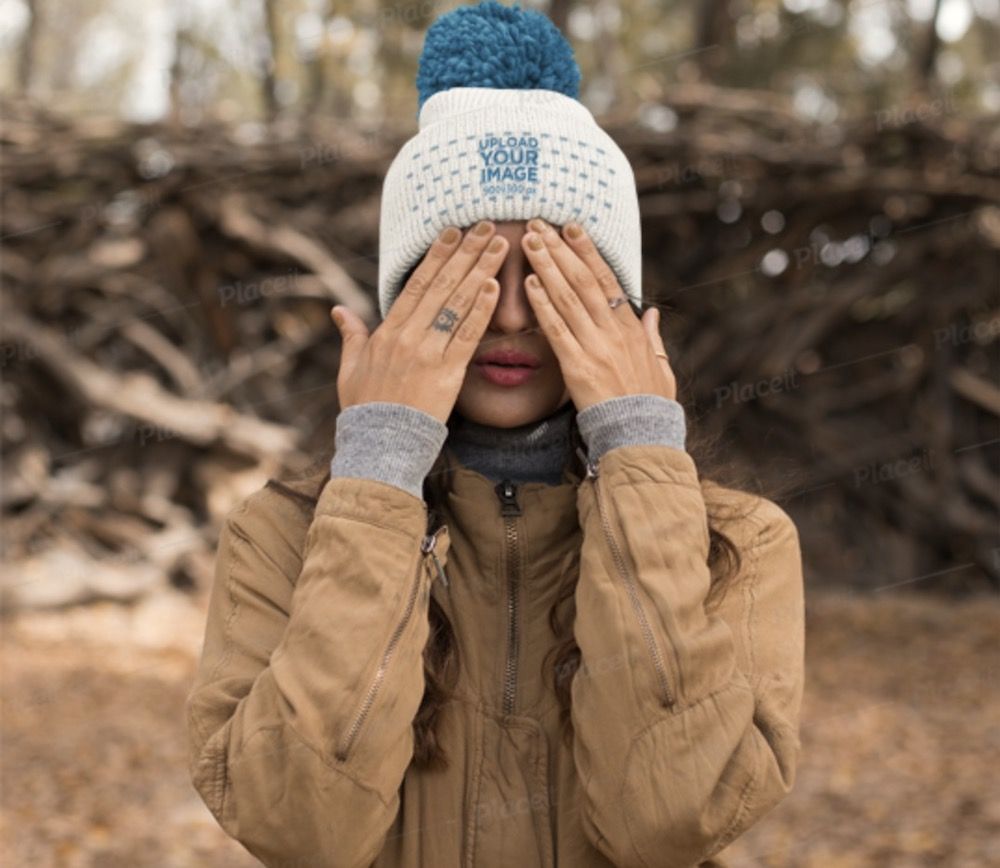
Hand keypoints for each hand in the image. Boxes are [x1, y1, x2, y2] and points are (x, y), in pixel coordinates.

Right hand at [331, 221, 508, 423]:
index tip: (453, 231)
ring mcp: (428, 353)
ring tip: (499, 246)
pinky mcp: (447, 373)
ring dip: (480, 270)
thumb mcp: (350, 369)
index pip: (416, 283)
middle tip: (486, 225)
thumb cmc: (365, 408)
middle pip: (442, 285)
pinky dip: (481, 310)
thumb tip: (339, 310)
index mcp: (387, 331)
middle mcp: (408, 336)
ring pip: (458, 303)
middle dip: (466, 252)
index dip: (436, 255)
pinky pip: (468, 335)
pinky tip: (495, 286)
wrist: (380, 444)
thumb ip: (351, 335)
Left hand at [520, 218, 675, 410]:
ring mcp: (596, 347)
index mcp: (632, 329)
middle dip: (560, 249)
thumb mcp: (661, 367)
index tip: (572, 228)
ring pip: (568, 297)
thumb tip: (651, 313)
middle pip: (584, 280)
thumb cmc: (650, 405)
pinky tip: (528, 283)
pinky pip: (557, 330)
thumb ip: (652, 337)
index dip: (588, 251)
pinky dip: (542, 304)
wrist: (640, 436)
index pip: (607, 280)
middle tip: (539, 224)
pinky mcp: (578, 367)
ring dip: (547, 266)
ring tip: (529, 241)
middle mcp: (614, 331)